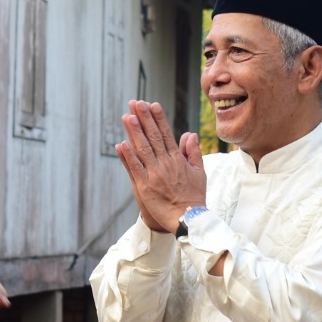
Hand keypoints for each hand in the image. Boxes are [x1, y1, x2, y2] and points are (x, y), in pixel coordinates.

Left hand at [114, 100, 206, 230]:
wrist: (189, 218)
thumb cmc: (195, 197)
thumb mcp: (199, 172)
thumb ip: (194, 152)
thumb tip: (190, 134)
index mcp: (178, 159)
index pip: (166, 134)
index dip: (158, 118)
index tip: (152, 104)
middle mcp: (165, 164)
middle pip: (153, 137)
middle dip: (143, 118)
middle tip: (135, 103)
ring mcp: (154, 174)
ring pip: (142, 149)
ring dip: (134, 132)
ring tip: (127, 116)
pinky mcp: (145, 186)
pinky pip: (134, 168)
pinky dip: (127, 156)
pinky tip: (121, 144)